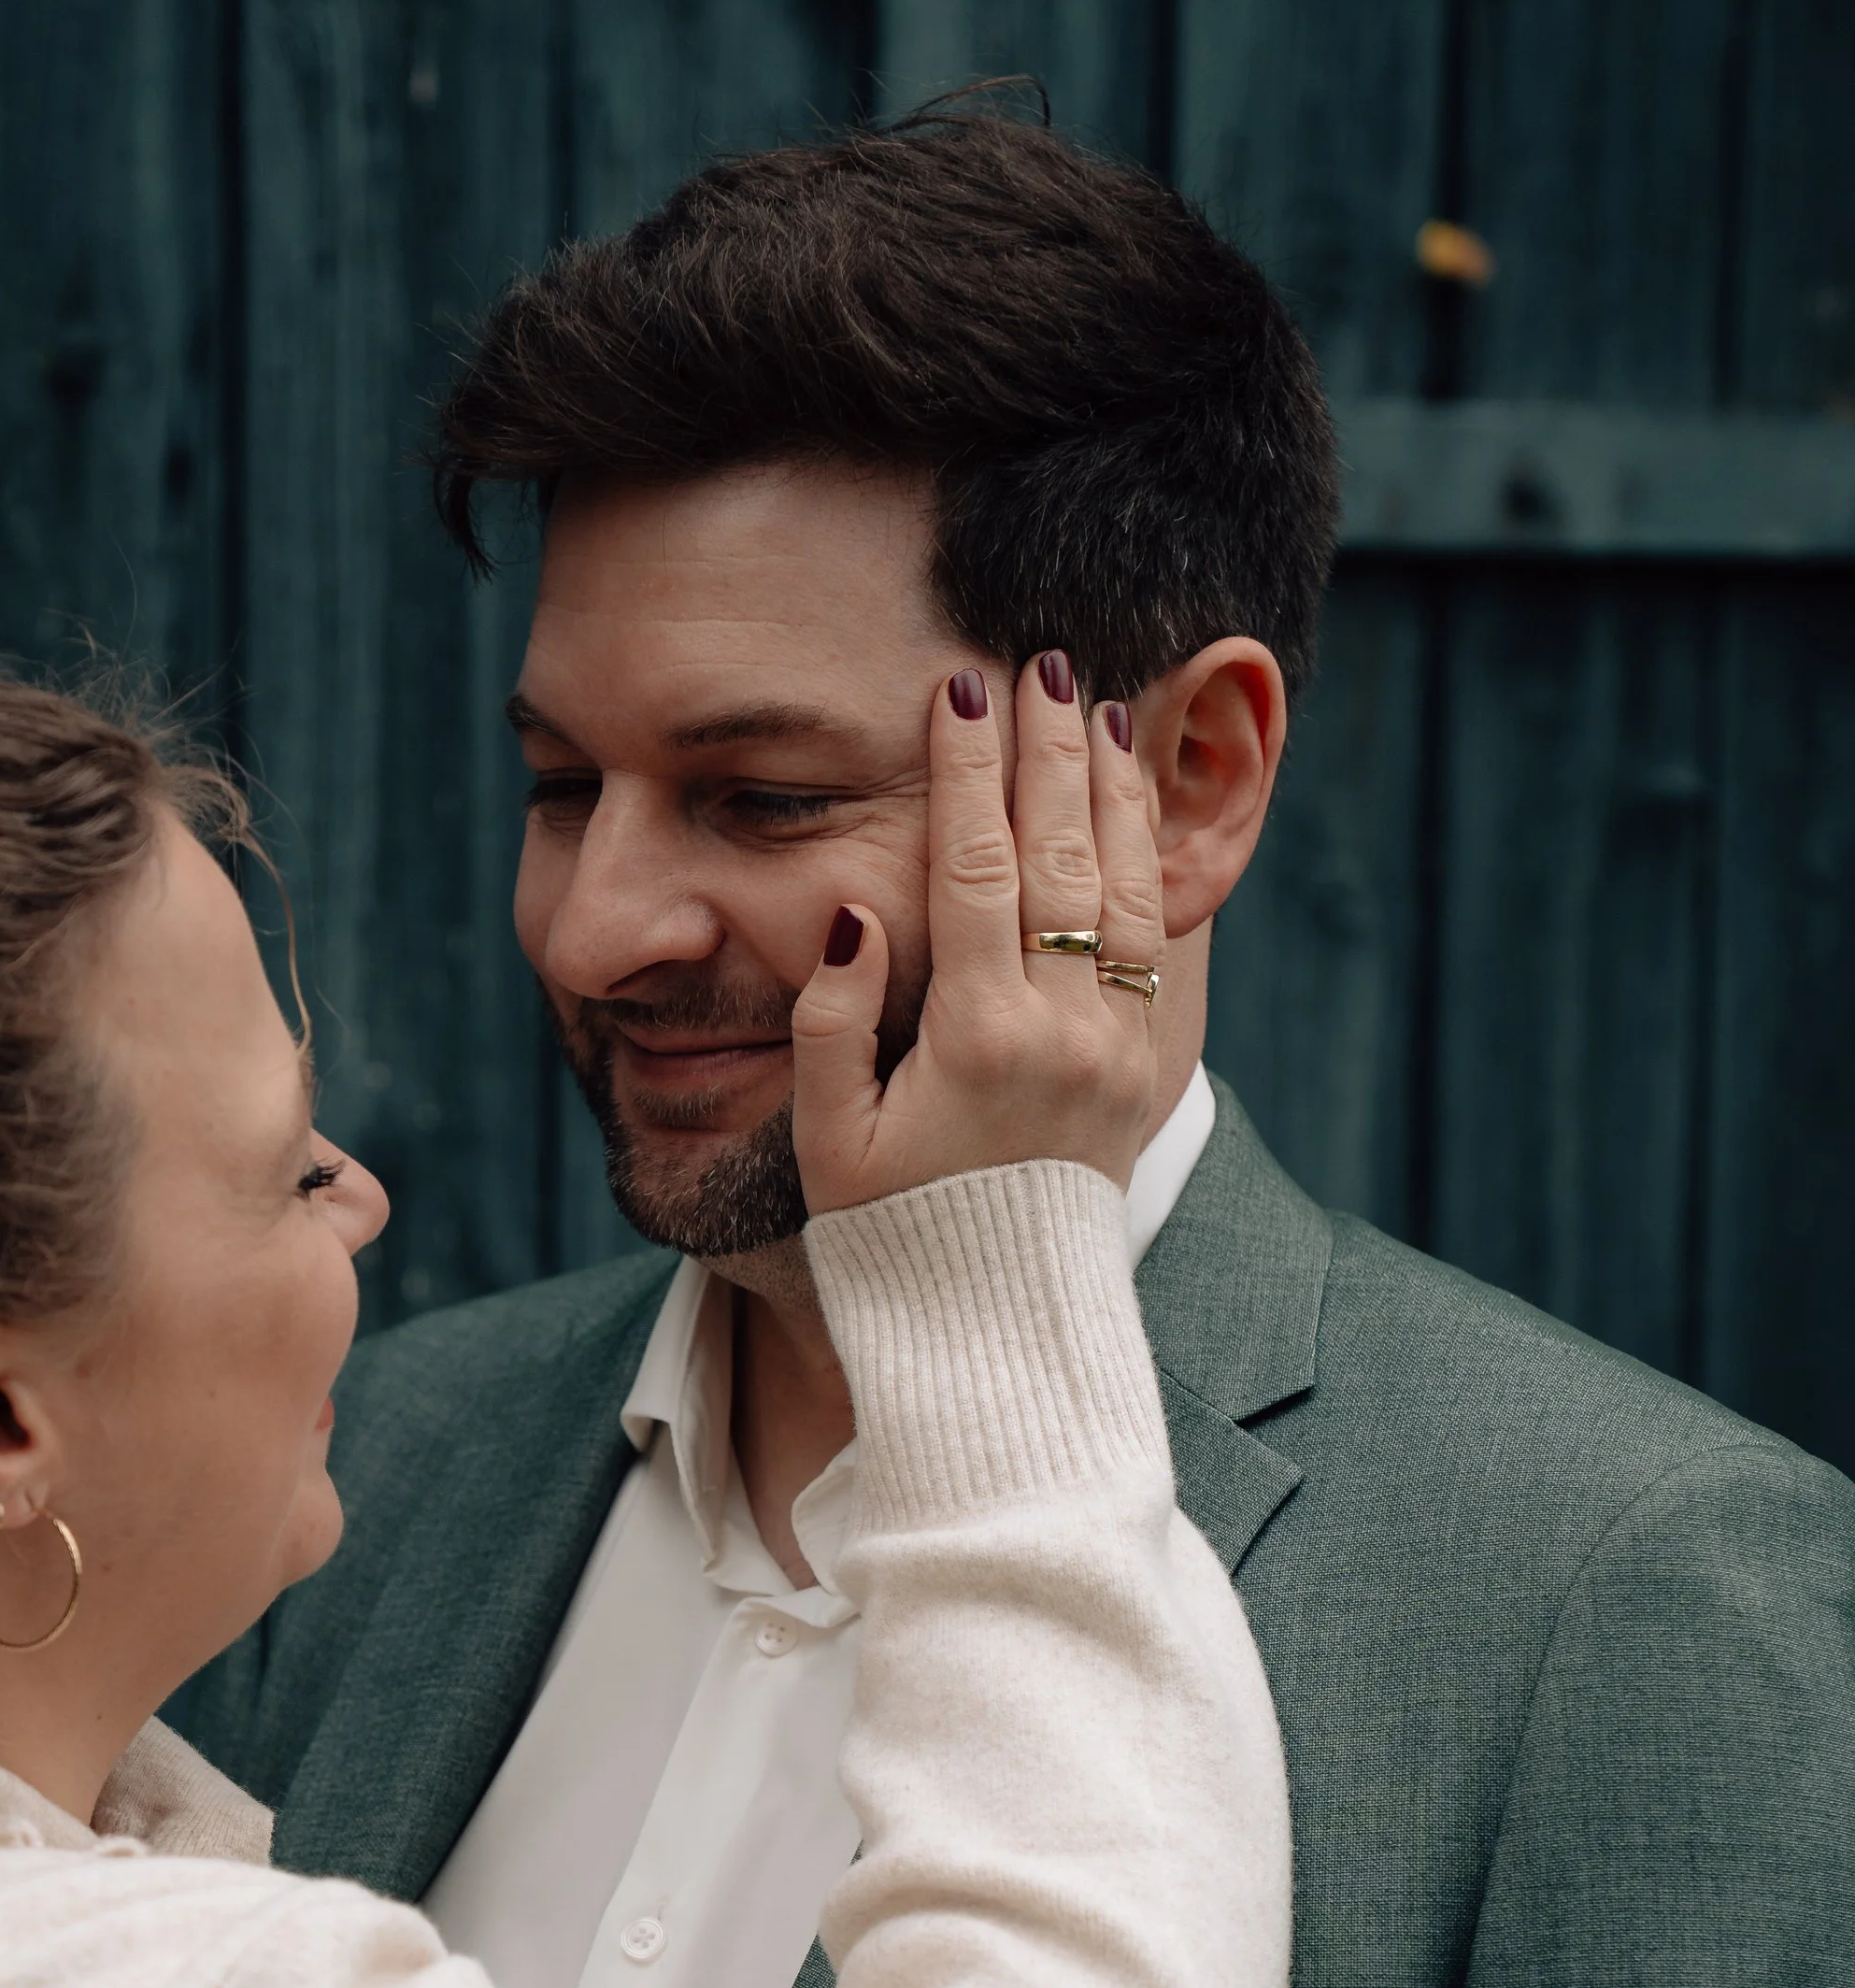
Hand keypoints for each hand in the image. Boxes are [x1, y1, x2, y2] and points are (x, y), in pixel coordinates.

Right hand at [790, 658, 1163, 1212]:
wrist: (996, 1324)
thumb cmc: (892, 1232)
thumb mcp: (830, 1136)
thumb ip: (833, 1023)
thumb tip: (854, 914)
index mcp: (978, 1038)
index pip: (974, 867)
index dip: (967, 771)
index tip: (962, 692)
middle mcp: (1062, 1032)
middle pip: (1062, 855)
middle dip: (1050, 750)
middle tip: (1040, 663)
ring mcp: (1117, 1048)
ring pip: (1126, 886)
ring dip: (1110, 788)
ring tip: (1095, 708)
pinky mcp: (1147, 1066)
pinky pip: (1157, 937)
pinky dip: (1148, 856)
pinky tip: (1131, 803)